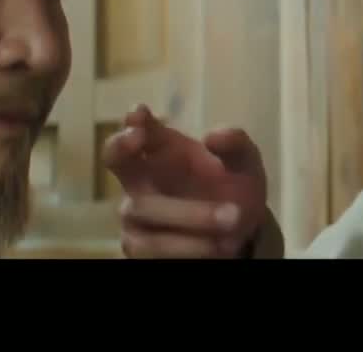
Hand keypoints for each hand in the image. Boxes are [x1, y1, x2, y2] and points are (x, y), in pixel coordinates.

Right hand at [102, 104, 267, 257]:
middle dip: (128, 151)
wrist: (240, 230)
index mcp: (160, 149)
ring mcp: (135, 214)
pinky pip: (150, 248)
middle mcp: (140, 179)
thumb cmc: (231, 183)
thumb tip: (213, 137)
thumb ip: (235, 143)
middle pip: (118, 161)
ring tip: (232, 218)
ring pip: (142, 209)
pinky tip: (217, 245)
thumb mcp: (244, 161)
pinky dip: (186, 246)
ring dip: (189, 215)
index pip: (133, 132)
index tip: (139, 115)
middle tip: (148, 143)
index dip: (130, 124)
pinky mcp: (140, 246)